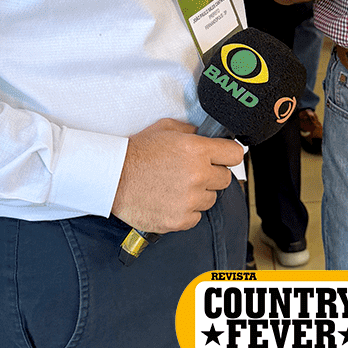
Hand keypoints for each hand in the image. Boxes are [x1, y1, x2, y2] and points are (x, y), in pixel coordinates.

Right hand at [111, 119, 243, 233]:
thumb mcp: (166, 128)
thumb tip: (208, 136)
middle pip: (226, 179)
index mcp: (197, 150)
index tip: (224, 157)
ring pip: (211, 199)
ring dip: (200, 194)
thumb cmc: (137, 152)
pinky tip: (171, 200)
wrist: (113, 177)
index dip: (230, 154)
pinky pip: (196, 217)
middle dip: (213, 174)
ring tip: (177, 186)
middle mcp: (198, 175)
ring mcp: (189, 200)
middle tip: (194, 172)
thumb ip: (192, 131)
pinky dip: (187, 211)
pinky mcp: (179, 219)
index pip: (235, 154)